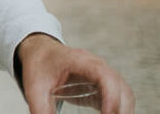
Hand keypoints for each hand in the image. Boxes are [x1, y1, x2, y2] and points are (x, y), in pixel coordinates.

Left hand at [17, 33, 133, 113]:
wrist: (40, 52)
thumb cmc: (39, 65)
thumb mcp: (34, 86)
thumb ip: (41, 108)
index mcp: (80, 61)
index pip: (103, 75)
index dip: (110, 95)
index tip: (108, 113)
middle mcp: (97, 67)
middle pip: (120, 87)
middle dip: (120, 109)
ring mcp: (103, 76)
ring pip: (124, 94)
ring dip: (123, 111)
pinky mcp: (103, 88)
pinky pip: (118, 100)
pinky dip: (118, 112)